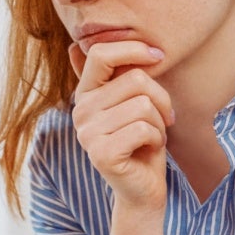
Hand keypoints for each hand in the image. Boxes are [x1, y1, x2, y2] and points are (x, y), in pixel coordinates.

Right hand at [68, 39, 174, 211]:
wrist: (142, 188)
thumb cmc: (142, 141)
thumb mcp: (130, 102)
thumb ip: (113, 75)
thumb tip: (72, 46)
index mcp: (85, 94)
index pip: (101, 54)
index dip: (133, 49)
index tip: (159, 56)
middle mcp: (80, 111)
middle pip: (134, 79)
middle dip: (160, 98)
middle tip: (161, 118)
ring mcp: (87, 133)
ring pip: (143, 105)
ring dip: (160, 122)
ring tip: (153, 135)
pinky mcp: (102, 153)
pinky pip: (143, 128)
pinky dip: (157, 138)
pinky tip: (149, 149)